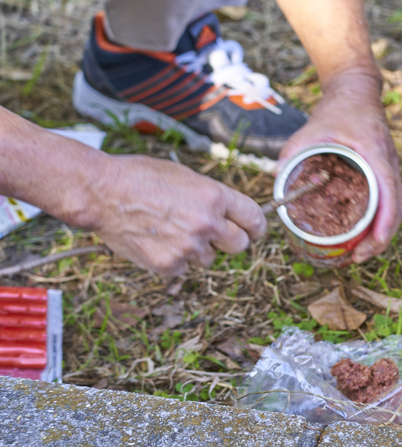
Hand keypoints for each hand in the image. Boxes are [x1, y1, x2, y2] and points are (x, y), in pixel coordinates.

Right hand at [78, 154, 265, 275]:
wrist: (101, 192)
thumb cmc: (141, 178)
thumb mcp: (186, 177)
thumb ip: (213, 198)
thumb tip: (233, 216)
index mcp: (216, 197)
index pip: (255, 219)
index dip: (255, 226)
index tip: (252, 230)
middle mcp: (207, 224)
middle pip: (240, 245)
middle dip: (229, 241)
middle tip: (211, 233)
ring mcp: (188, 247)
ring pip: (209, 259)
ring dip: (197, 250)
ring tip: (171, 230)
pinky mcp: (168, 265)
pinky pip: (183, 268)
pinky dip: (173, 259)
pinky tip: (156, 240)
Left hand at [278, 68, 401, 262]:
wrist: (357, 91)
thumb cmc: (338, 110)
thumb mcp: (312, 129)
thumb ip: (293, 152)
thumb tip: (277, 180)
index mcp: (376, 154)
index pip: (390, 193)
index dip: (385, 221)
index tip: (373, 242)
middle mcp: (388, 164)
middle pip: (397, 208)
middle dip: (382, 237)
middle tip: (360, 256)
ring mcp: (391, 168)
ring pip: (397, 208)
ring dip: (383, 232)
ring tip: (362, 252)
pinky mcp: (386, 172)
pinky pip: (390, 201)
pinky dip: (381, 220)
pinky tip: (365, 232)